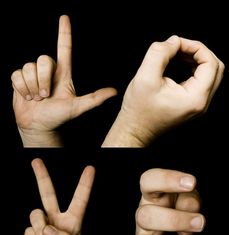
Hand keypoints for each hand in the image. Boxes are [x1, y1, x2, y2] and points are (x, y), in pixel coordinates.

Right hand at [11, 15, 116, 146]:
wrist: (38, 126)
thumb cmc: (58, 118)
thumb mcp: (76, 107)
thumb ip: (94, 98)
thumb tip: (114, 92)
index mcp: (63, 74)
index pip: (64, 49)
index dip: (64, 33)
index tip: (64, 18)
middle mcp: (48, 72)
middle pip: (43, 60)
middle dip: (43, 80)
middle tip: (45, 96)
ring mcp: (33, 75)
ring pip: (28, 67)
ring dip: (32, 87)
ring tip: (36, 98)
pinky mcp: (20, 79)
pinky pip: (16, 75)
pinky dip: (21, 88)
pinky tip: (26, 96)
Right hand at [24, 158, 94, 234]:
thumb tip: (48, 229)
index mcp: (72, 221)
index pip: (80, 199)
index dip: (85, 184)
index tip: (90, 168)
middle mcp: (56, 219)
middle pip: (48, 194)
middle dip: (42, 177)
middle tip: (36, 160)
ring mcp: (42, 226)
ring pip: (35, 215)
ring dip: (40, 232)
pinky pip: (28, 232)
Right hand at [102, 36, 223, 146]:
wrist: (135, 130)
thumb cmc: (138, 110)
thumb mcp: (145, 77)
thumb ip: (159, 53)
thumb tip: (173, 41)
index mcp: (195, 98)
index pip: (210, 63)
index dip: (195, 47)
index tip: (177, 44)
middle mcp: (201, 103)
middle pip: (215, 68)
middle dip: (198, 52)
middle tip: (179, 47)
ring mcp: (198, 105)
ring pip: (210, 74)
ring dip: (196, 59)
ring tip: (177, 53)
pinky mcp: (192, 104)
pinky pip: (201, 81)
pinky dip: (193, 68)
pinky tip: (178, 64)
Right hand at [135, 168, 204, 234]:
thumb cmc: (187, 215)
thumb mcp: (192, 202)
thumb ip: (190, 200)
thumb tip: (188, 207)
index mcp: (154, 194)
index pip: (149, 180)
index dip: (167, 179)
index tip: (192, 182)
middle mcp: (144, 210)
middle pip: (146, 211)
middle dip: (175, 218)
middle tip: (201, 222)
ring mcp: (142, 231)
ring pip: (146, 224)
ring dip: (176, 228)